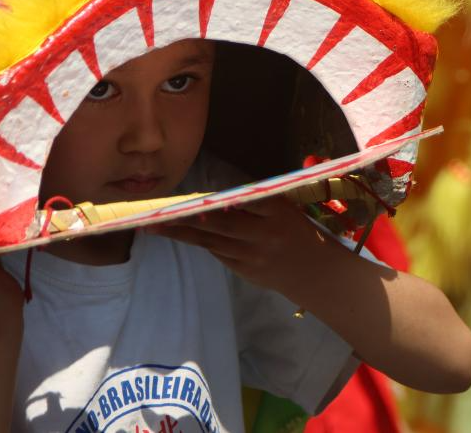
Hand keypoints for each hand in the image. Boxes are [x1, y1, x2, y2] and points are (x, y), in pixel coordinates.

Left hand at [152, 197, 330, 294]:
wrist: (316, 273)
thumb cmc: (298, 232)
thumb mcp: (285, 210)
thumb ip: (256, 202)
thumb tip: (216, 197)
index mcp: (276, 212)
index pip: (242, 201)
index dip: (215, 200)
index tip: (190, 197)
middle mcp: (263, 234)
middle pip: (219, 224)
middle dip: (186, 219)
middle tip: (157, 214)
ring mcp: (252, 256)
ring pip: (211, 242)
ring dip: (182, 234)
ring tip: (155, 228)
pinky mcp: (245, 271)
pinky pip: (218, 253)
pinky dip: (202, 242)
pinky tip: (182, 235)